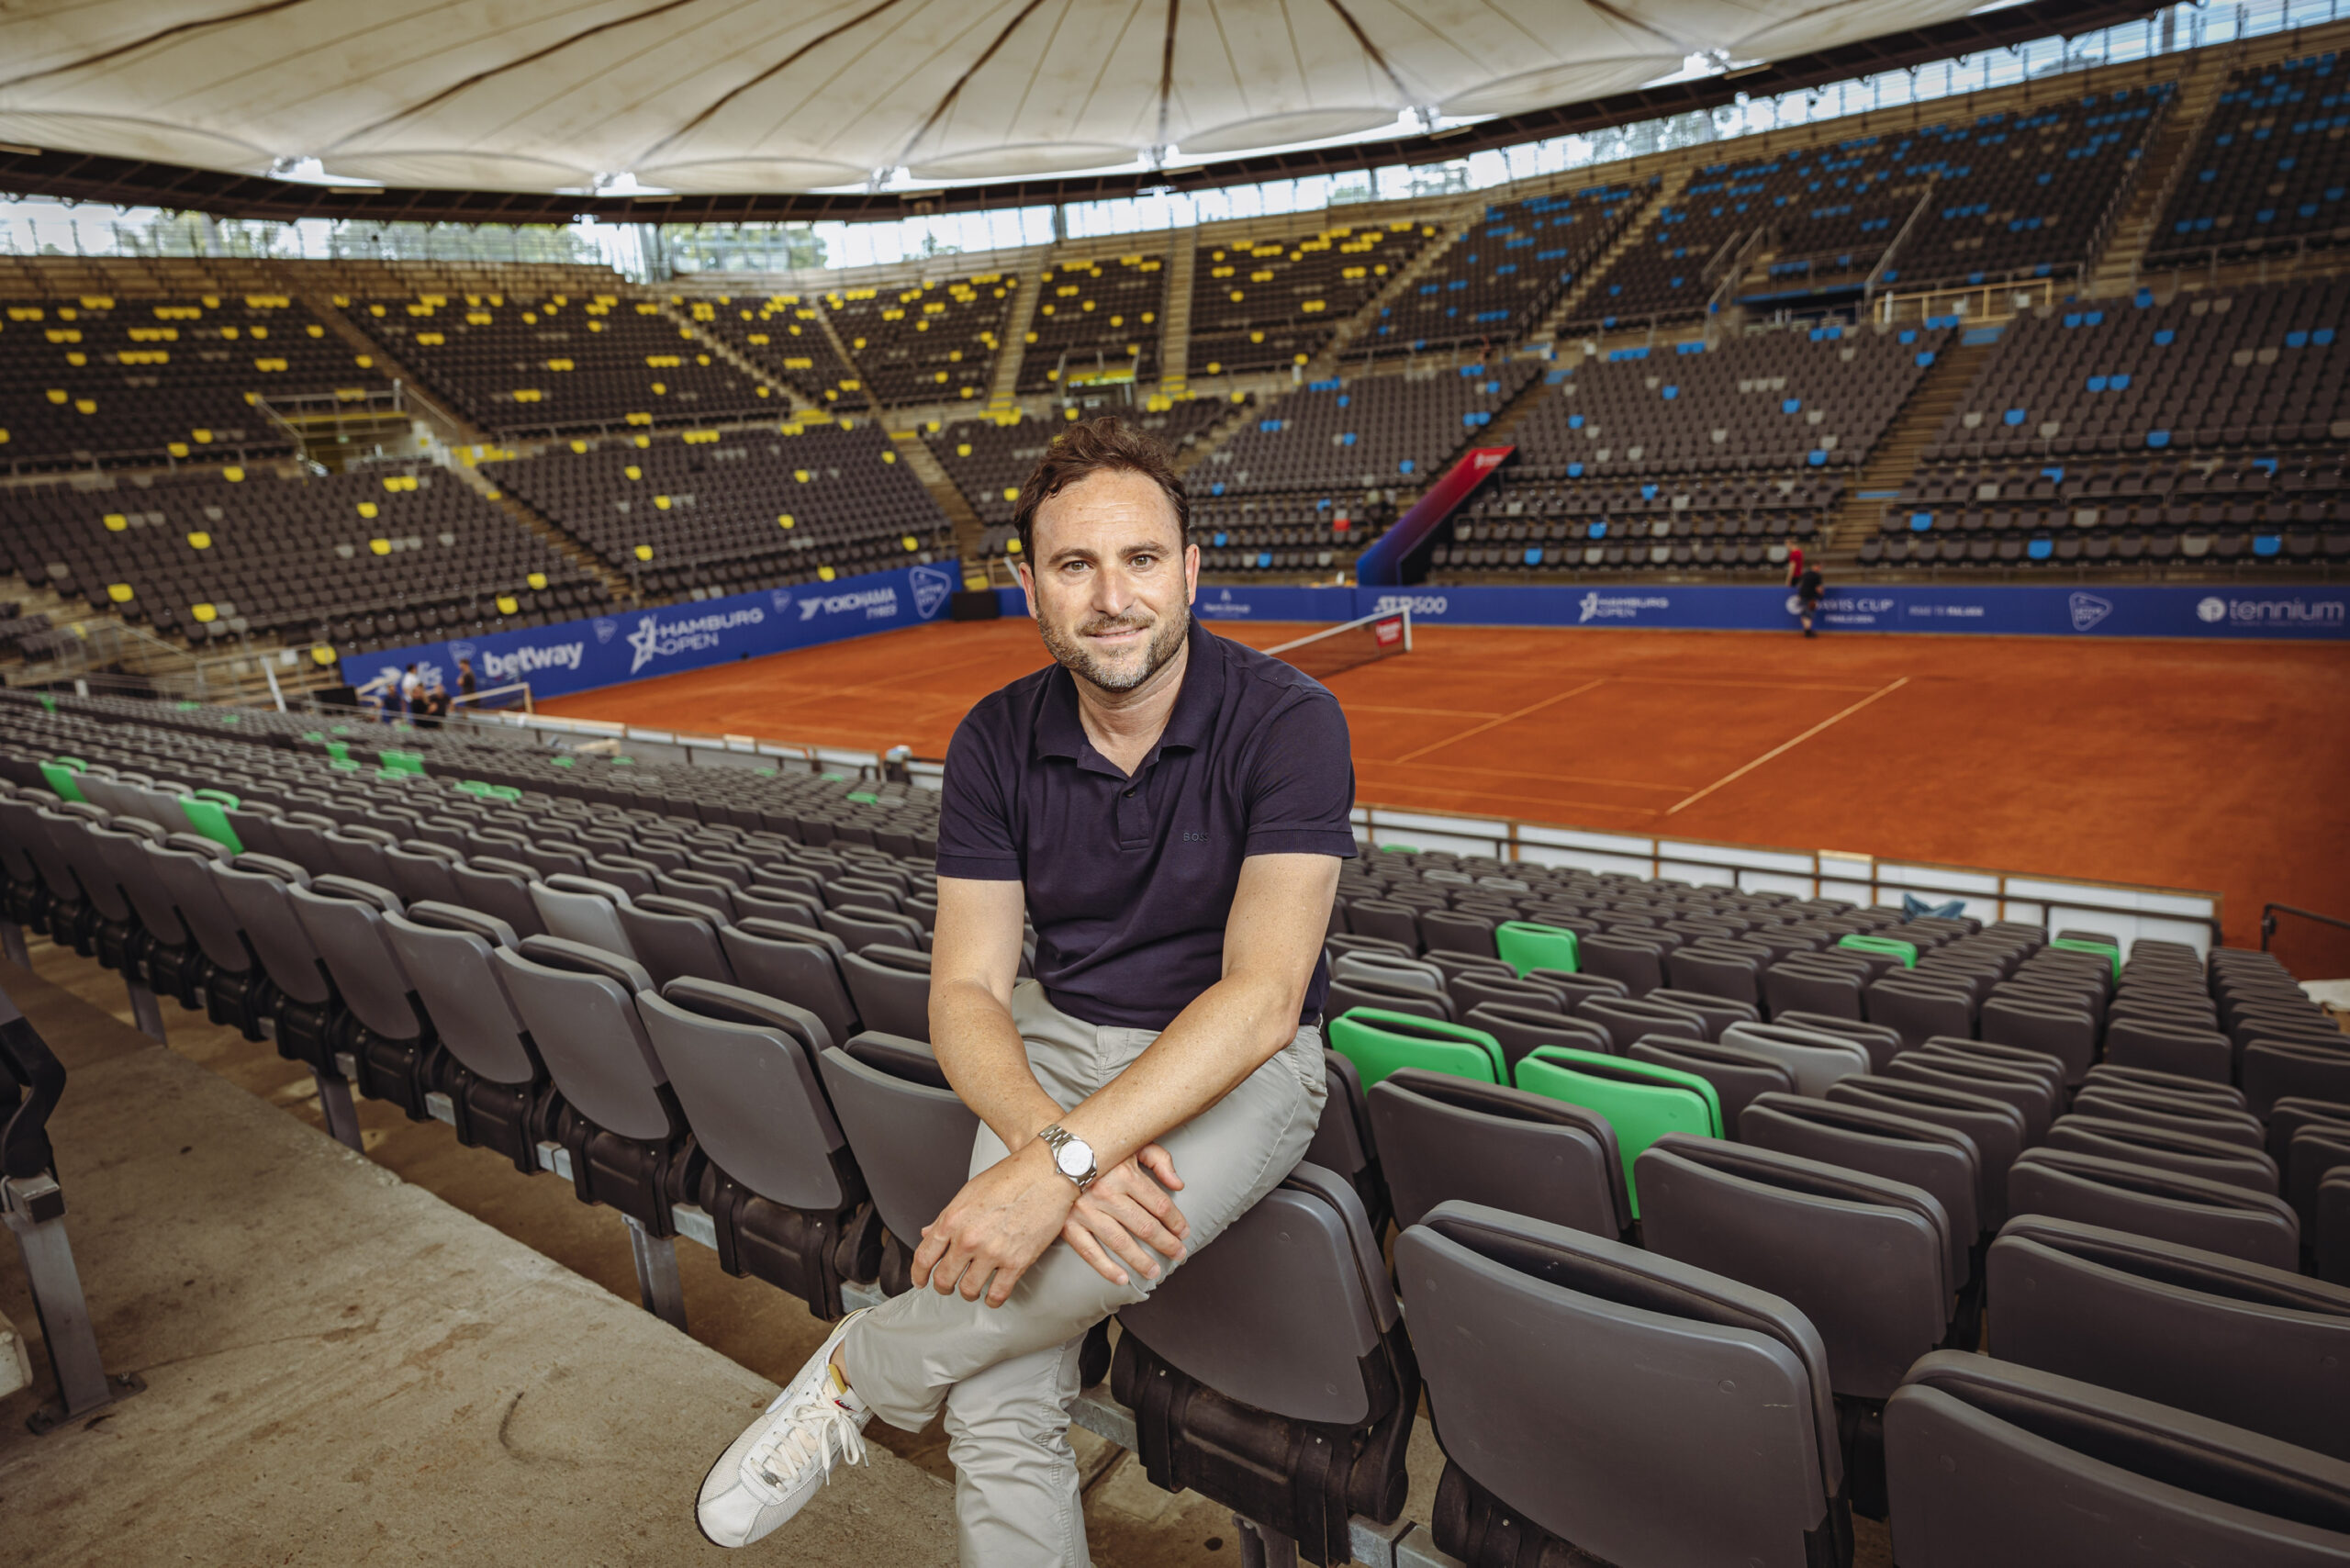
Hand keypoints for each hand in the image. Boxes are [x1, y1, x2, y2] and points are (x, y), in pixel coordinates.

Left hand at [911, 1142, 1080, 1307]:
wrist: (1046, 1174)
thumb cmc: (1011, 1177)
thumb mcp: (969, 1192)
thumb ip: (947, 1217)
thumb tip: (929, 1232)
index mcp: (953, 1219)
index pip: (924, 1257)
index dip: (918, 1274)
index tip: (920, 1280)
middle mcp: (969, 1238)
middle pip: (943, 1278)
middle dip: (943, 1286)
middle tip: (947, 1286)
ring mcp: (993, 1252)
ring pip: (968, 1290)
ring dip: (968, 1293)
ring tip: (972, 1289)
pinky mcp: (1017, 1262)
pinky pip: (997, 1294)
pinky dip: (992, 1300)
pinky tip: (992, 1296)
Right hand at [1062, 1144, 1188, 1290]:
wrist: (1053, 1153)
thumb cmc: (1099, 1149)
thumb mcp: (1132, 1144)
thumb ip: (1159, 1160)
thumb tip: (1178, 1184)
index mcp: (1125, 1173)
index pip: (1159, 1205)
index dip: (1176, 1221)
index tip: (1184, 1232)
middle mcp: (1106, 1193)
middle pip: (1145, 1226)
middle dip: (1166, 1243)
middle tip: (1178, 1254)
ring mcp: (1086, 1211)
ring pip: (1120, 1242)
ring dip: (1141, 1260)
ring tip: (1154, 1271)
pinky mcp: (1068, 1224)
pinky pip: (1089, 1252)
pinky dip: (1106, 1268)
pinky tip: (1122, 1278)